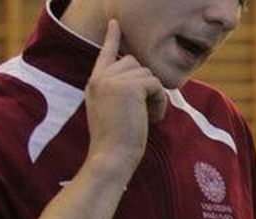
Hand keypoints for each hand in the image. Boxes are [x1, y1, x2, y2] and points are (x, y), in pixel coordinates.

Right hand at [82, 20, 165, 179]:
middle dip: (146, 84)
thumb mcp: (112, 112)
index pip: (105, 54)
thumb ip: (121, 93)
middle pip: (134, 62)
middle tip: (147, 111)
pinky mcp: (129, 87)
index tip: (116, 24)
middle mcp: (101, 77)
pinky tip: (153, 119)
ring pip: (147, 74)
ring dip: (155, 96)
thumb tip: (145, 82)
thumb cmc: (115, 143)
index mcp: (95, 83)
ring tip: (148, 117)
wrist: (110, 157)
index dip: (113, 38)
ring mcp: (113, 80)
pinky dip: (160, 102)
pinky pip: (157, 85)